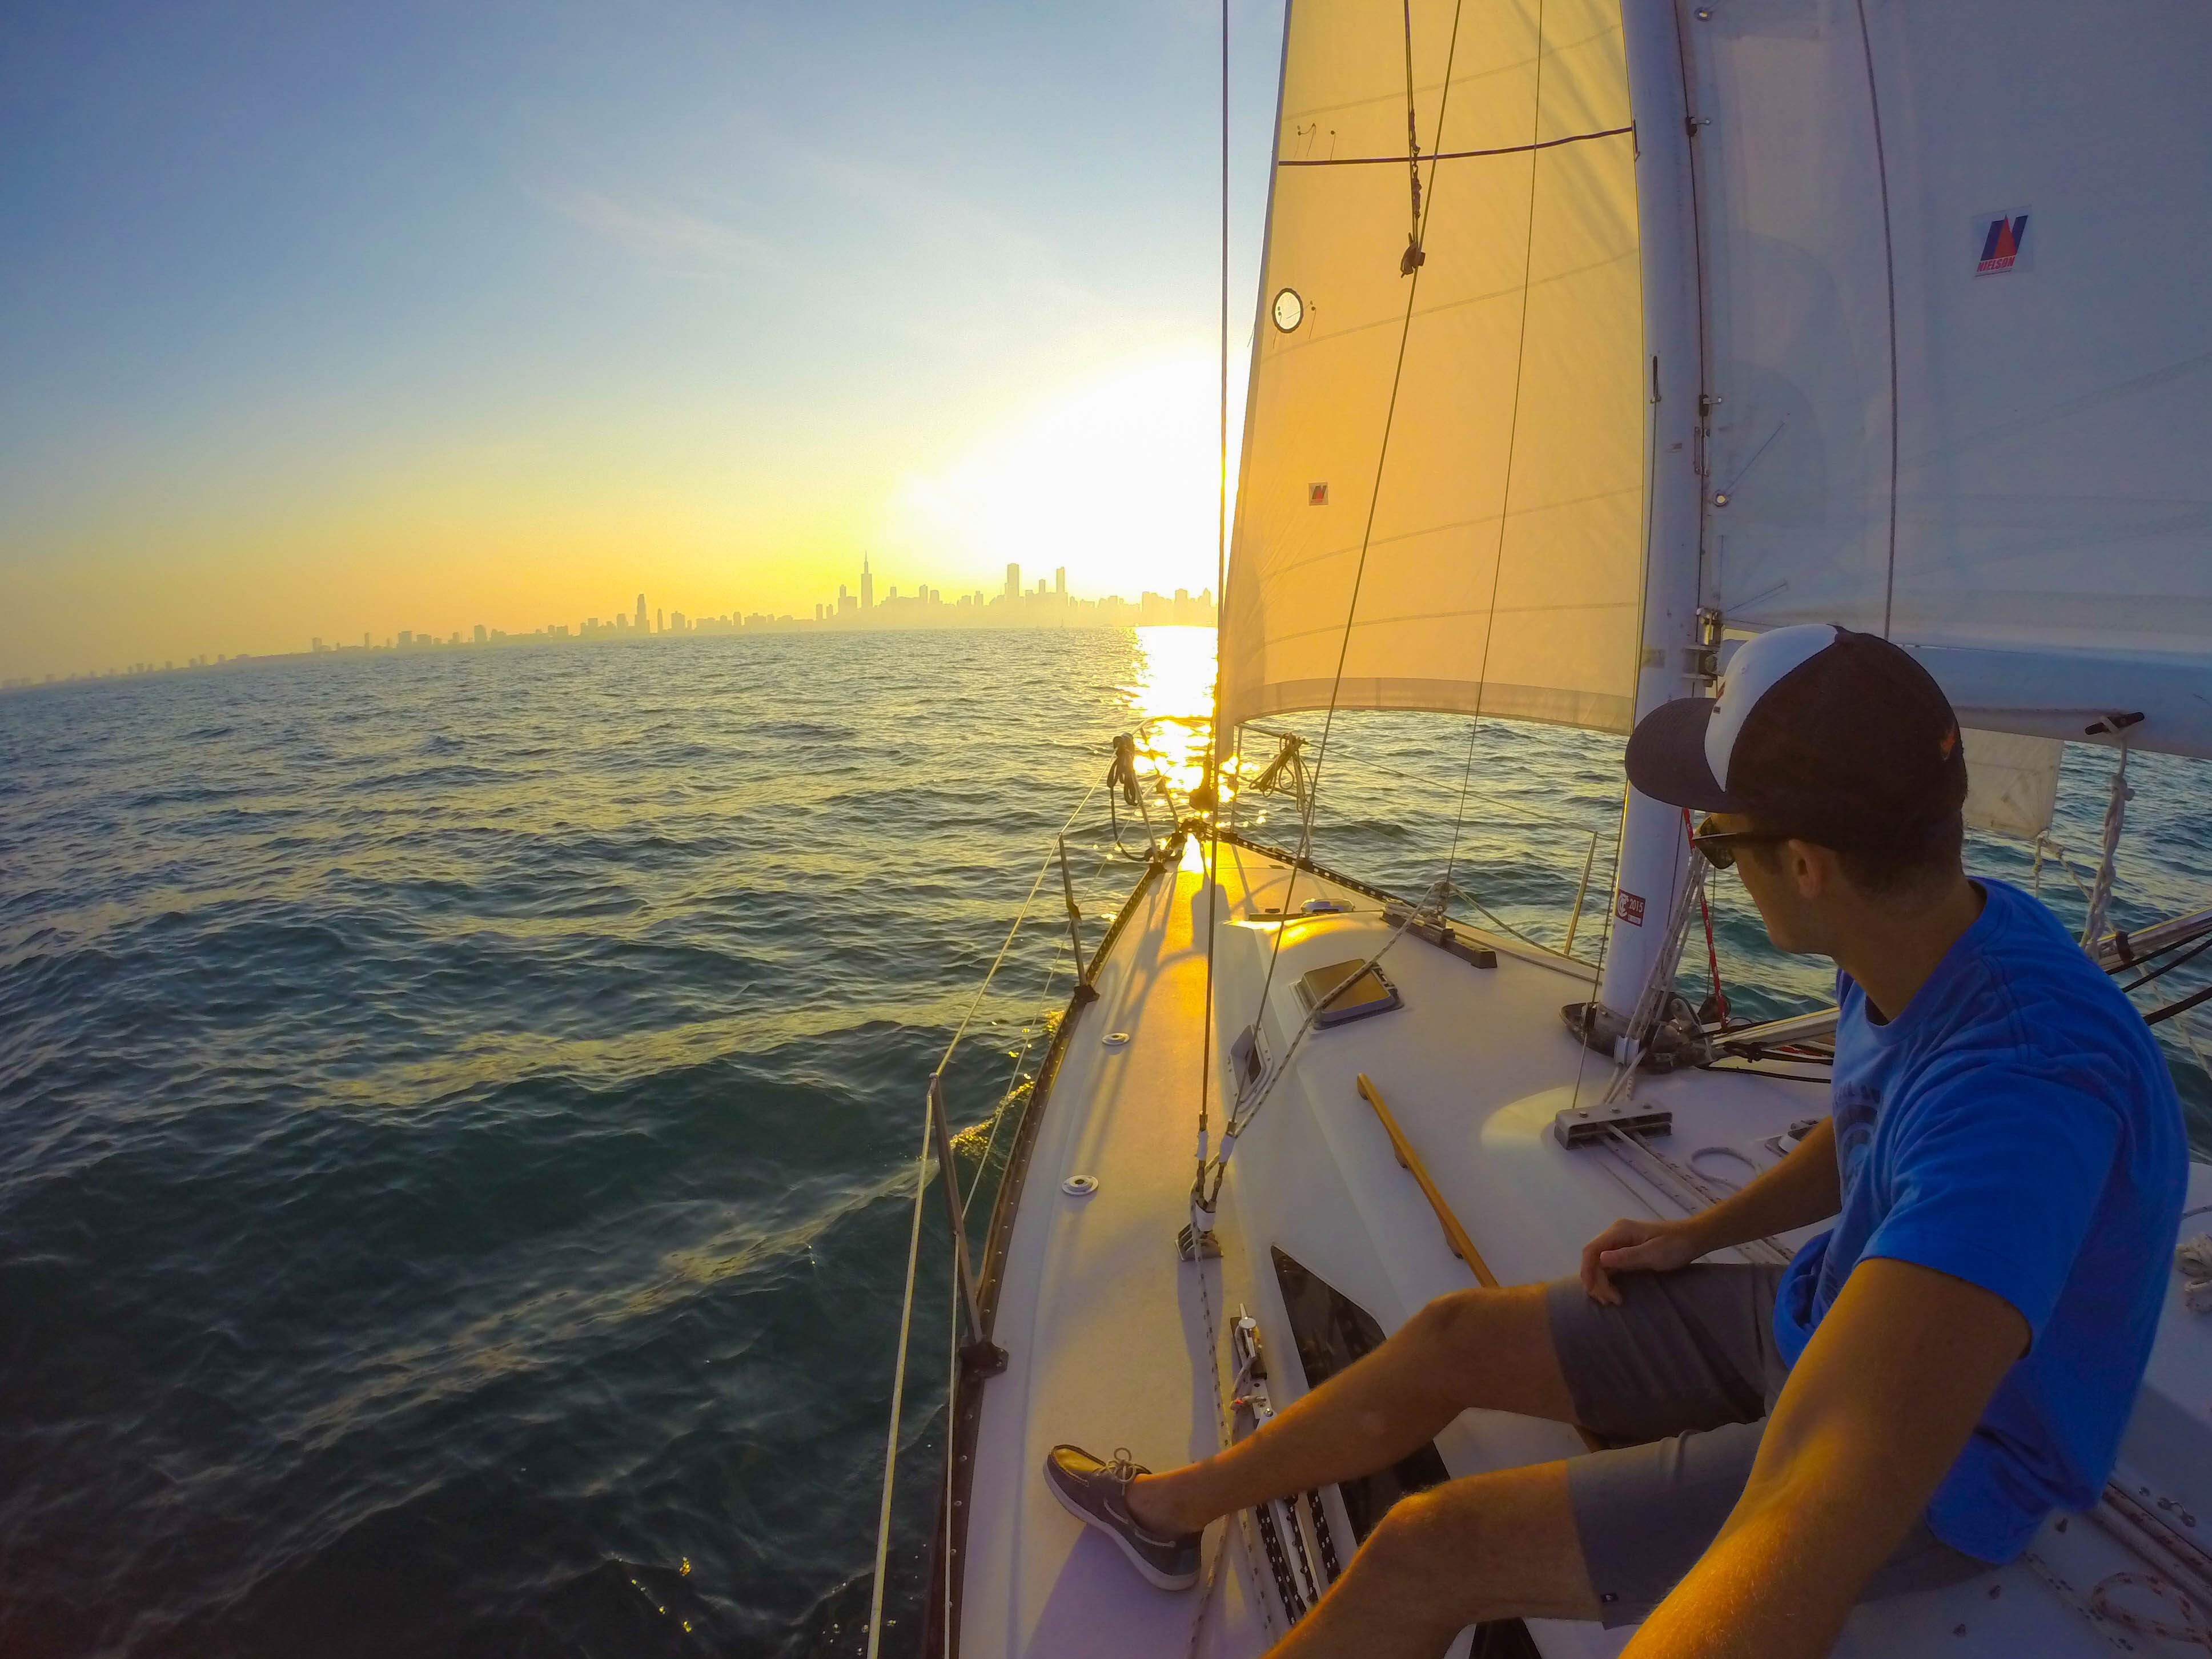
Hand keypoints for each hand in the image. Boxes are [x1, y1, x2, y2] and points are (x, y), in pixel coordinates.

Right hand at [1579, 1216, 1701, 1304]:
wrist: (1693, 1239)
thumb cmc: (1675, 1245)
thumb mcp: (1653, 1253)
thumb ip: (1627, 1256)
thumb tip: (1600, 1259)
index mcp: (1618, 1231)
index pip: (1591, 1250)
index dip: (1587, 1270)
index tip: (1592, 1290)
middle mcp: (1614, 1236)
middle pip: (1593, 1259)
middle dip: (1596, 1281)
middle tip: (1611, 1301)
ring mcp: (1619, 1244)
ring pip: (1599, 1265)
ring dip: (1601, 1283)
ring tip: (1612, 1300)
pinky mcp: (1626, 1253)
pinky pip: (1610, 1268)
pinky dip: (1608, 1281)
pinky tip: (1614, 1293)